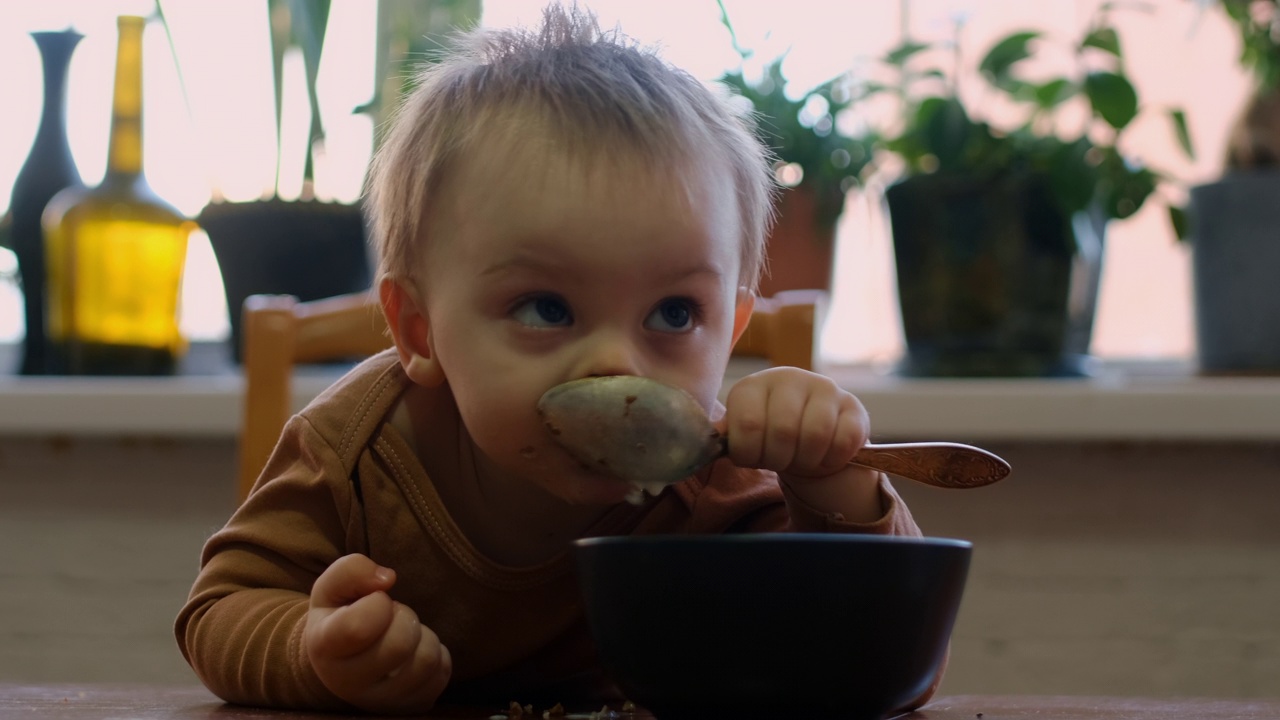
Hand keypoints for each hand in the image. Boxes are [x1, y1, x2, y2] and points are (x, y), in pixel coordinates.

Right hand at [305, 553, 451, 713]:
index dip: (378, 602)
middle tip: (392, 616)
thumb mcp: (331, 588)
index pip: (359, 626)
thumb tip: (388, 579)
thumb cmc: (339, 617)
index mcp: (325, 647)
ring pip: (426, 660)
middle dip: (404, 616)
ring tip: (403, 634)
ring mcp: (381, 702)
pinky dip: (436, 654)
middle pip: (400, 643)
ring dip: (422, 635)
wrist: (340, 663)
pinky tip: (413, 653)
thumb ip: (351, 570)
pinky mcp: (410, 706)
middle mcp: (348, 684)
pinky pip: (441, 673)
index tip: (376, 600)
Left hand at [719, 366, 867, 477]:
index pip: (747, 424)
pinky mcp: (853, 406)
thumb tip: (700, 444)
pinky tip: (824, 457)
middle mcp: (789, 378)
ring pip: (816, 436)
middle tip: (779, 462)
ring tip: (801, 460)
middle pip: (783, 432)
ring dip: (806, 461)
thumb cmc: (770, 434)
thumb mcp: (743, 432)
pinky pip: (845, 441)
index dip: (749, 453)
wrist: (812, 432)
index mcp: (754, 385)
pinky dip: (832, 460)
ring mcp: (824, 388)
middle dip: (779, 459)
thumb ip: (727, 436)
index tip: (753, 458)